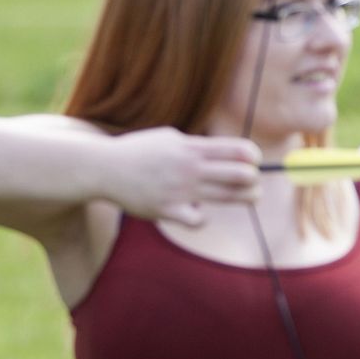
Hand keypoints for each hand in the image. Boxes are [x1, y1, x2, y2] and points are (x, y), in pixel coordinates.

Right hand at [106, 127, 259, 226]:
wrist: (104, 168)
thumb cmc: (139, 151)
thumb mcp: (169, 138)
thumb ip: (196, 146)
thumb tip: (226, 152)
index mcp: (192, 148)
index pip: (238, 150)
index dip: (253, 156)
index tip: (255, 161)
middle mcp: (190, 168)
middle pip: (240, 175)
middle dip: (254, 179)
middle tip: (254, 183)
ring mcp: (180, 190)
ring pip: (227, 197)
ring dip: (245, 198)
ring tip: (251, 197)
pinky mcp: (167, 210)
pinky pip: (198, 220)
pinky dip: (202, 218)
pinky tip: (197, 213)